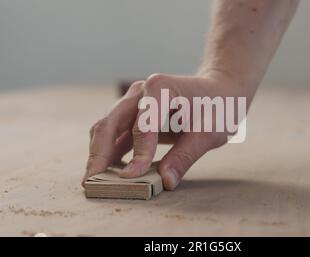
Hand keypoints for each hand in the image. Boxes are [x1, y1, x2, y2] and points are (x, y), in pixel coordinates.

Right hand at [82, 72, 245, 189]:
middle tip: (92, 182)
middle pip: (110, 123)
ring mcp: (133, 102)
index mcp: (161, 89)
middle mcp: (141, 92)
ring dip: (98, 155)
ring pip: (106, 128)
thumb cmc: (217, 108)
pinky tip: (108, 173)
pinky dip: (108, 153)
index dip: (137, 153)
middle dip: (99, 154)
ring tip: (94, 181)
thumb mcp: (210, 132)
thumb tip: (165, 180)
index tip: (131, 178)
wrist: (218, 92)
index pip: (143, 125)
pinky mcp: (133, 115)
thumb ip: (186, 155)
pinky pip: (114, 135)